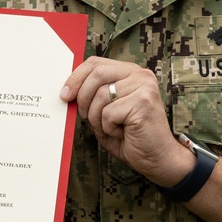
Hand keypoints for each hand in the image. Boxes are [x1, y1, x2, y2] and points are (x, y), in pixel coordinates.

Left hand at [60, 57, 192, 187]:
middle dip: (83, 98)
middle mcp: (140, 75)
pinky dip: (108, 128)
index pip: (96, 63)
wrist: (157, 158)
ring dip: (97, 119)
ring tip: (112, 128)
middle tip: (85, 117)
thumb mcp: (106, 111)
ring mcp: (144, 87)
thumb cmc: (130, 136)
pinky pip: (108, 113)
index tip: (64, 94)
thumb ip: (92, 96)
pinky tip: (122, 133)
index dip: (76, 77)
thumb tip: (66, 91)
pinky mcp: (143, 102)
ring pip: (100, 96)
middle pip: (96, 74)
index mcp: (130, 72)